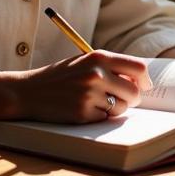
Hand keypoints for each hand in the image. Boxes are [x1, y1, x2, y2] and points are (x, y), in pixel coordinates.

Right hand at [11, 50, 152, 122]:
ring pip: (121, 108)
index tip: (145, 86)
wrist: (29, 91)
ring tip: (95, 101)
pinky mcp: (83, 112)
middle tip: (122, 99)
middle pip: (134, 92)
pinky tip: (82, 108)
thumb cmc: (61, 76)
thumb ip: (111, 68)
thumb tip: (142, 82)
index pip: (138, 67)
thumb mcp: (84, 62)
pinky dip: (98, 116)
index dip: (146, 80)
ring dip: (114, 109)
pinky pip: (105, 119)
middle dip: (132, 99)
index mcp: (99, 56)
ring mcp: (90, 93)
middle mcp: (96, 73)